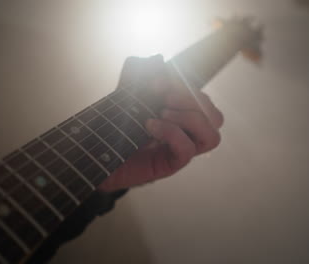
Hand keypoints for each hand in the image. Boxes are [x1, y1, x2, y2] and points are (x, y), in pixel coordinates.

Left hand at [98, 55, 222, 191]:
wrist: (94, 151)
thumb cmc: (115, 123)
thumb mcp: (125, 90)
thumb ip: (138, 72)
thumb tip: (158, 59)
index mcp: (182, 113)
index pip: (203, 98)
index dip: (184, 84)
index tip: (156, 81)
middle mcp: (186, 132)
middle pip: (214, 115)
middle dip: (191, 98)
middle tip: (163, 95)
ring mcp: (180, 149)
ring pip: (212, 136)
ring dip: (189, 117)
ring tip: (161, 112)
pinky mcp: (169, 164)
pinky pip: (188, 150)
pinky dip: (172, 132)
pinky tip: (150, 125)